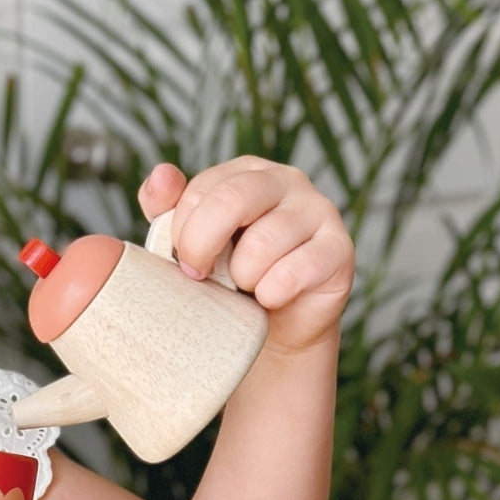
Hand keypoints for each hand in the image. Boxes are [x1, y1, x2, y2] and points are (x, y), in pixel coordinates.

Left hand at [138, 158, 354, 352]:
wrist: (275, 327)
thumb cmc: (228, 277)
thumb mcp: (191, 242)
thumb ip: (166, 207)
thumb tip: (160, 174)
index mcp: (247, 172)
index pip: (203, 189)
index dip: (183, 231)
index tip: (184, 259)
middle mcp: (287, 180)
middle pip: (232, 200)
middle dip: (202, 246)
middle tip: (200, 275)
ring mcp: (319, 211)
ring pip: (262, 243)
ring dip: (242, 277)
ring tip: (245, 286)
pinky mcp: (339, 250)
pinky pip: (294, 271)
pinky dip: (271, 294)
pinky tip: (270, 299)